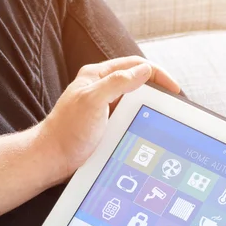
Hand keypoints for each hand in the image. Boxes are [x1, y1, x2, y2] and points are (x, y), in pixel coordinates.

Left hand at [42, 56, 179, 178]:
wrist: (51, 160)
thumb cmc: (68, 131)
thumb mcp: (94, 101)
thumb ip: (118, 82)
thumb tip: (145, 71)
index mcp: (97, 76)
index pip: (135, 65)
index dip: (158, 74)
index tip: (174, 89)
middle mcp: (100, 89)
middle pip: (136, 82)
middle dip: (157, 89)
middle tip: (174, 103)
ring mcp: (102, 108)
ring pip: (133, 101)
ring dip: (149, 107)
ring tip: (165, 117)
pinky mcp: (104, 126)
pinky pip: (128, 118)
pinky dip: (140, 120)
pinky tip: (148, 130)